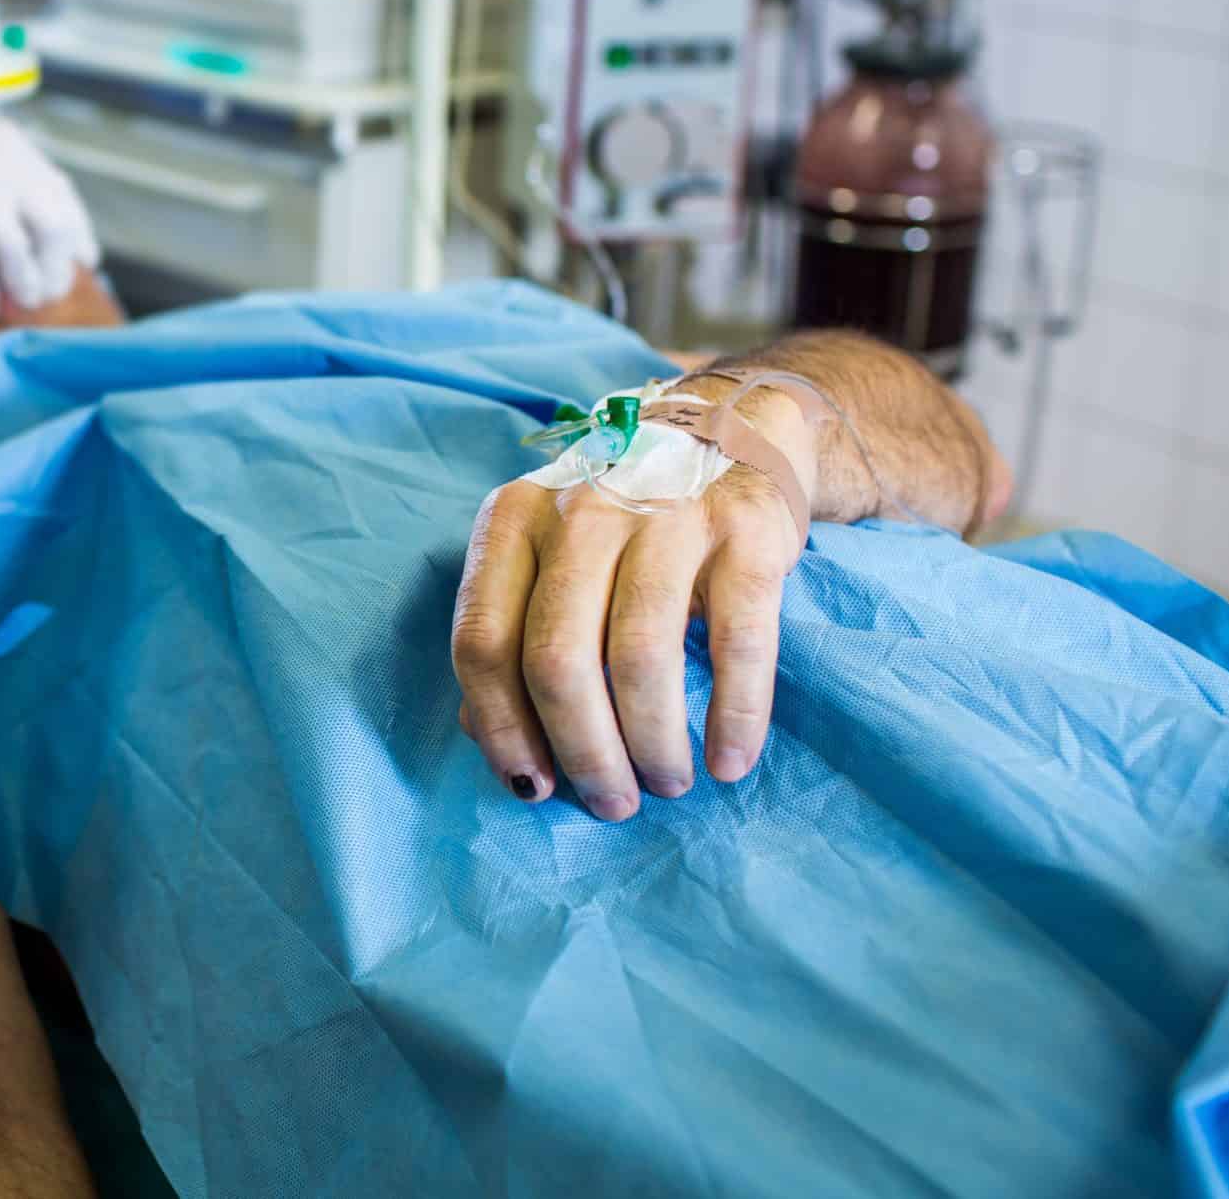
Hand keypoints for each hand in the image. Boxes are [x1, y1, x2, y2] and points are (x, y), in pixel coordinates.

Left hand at [449, 389, 817, 819]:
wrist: (733, 425)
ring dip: (653, 746)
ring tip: (667, 785)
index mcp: (513, 518)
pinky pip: (737, 644)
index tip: (533, 787)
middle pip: (558, 661)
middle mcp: (580, 509)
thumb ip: (510, 632)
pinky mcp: (747, 528)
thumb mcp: (549, 553)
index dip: (502, 729)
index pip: (481, 641)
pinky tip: (729, 761)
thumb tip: (488, 737)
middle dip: (583, 754)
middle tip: (612, 803)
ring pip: (639, 660)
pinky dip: (733, 717)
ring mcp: (665, 513)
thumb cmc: (623, 518)